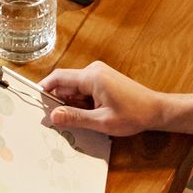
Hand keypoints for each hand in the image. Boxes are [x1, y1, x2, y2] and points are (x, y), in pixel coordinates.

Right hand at [38, 60, 168, 142]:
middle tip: (62, 121)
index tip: (35, 103)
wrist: (156, 110)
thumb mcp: (102, 122)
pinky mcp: (104, 79)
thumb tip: (53, 116)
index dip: (44, 90)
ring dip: (74, 104)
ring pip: (75, 88)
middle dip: (62, 102)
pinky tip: (92, 115)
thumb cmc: (133, 115)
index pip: (58, 78)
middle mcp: (93, 70)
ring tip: (86, 119)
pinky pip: (85, 89)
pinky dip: (83, 102)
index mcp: (91, 77)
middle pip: (66, 84)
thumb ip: (75, 118)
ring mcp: (99, 73)